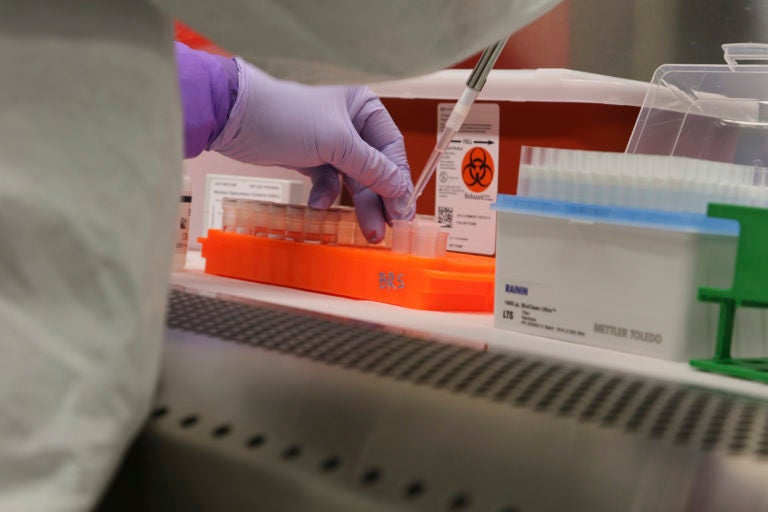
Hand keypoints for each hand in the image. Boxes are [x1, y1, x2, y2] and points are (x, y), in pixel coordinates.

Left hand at [210, 59, 413, 242]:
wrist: (234, 118)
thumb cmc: (286, 117)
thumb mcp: (336, 142)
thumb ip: (371, 167)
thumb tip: (401, 189)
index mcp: (364, 108)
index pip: (392, 149)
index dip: (398, 181)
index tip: (401, 211)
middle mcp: (351, 124)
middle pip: (375, 169)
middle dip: (379, 200)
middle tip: (384, 230)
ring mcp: (330, 143)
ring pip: (354, 180)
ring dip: (358, 205)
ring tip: (367, 232)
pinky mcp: (310, 158)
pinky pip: (328, 182)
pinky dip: (325, 195)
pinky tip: (316, 204)